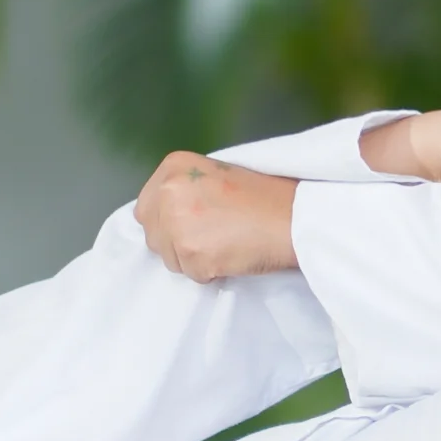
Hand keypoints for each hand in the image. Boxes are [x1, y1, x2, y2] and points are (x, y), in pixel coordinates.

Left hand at [133, 152, 299, 283]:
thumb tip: (167, 216)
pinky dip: (210, 272)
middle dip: (176, 243)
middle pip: (152, 234)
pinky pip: (191, 274)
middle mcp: (167, 191)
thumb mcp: (215, 176)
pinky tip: (231, 255)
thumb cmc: (264, 196)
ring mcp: (176, 222)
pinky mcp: (190, 252)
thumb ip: (185, 191)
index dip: (167, 223)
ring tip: (225, 243)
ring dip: (193, 259)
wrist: (294, 216)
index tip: (193, 226)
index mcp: (173, 167)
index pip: (146, 207)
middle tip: (211, 237)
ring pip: (169, 258)